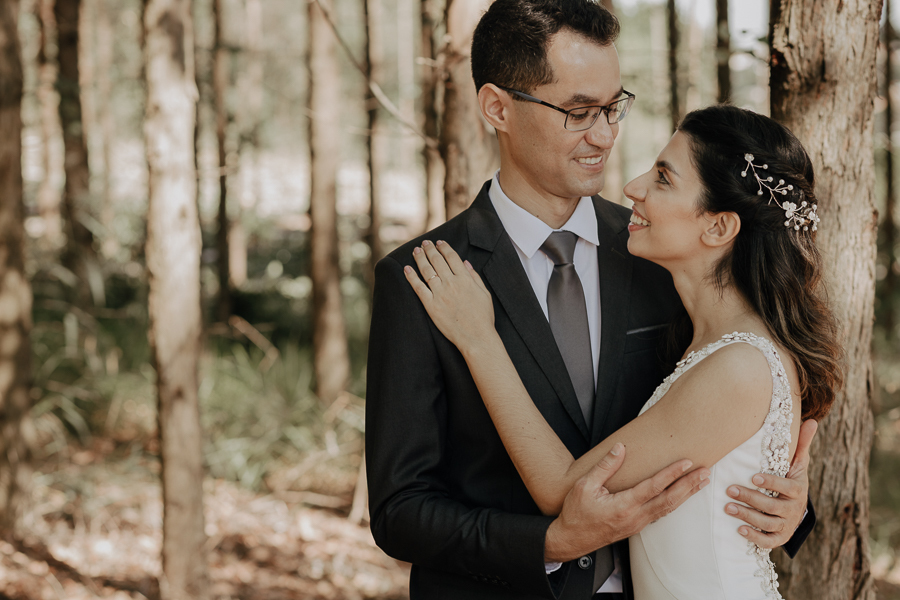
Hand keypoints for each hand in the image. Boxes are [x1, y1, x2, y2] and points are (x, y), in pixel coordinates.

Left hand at [404, 240, 494, 350]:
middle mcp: (451, 283)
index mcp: (465, 279)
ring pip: (426, 270)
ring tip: (416, 251)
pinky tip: (406, 269)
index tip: (439, 242)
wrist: (476, 337)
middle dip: (430, 249)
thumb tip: (465, 263)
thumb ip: (474, 276)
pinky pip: (418, 288)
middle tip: (424, 243)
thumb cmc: (483, 317)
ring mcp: (440, 294)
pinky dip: (411, 277)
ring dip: (420, 258)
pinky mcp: (431, 306)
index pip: (452, 257)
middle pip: (437, 260)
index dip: (444, 247)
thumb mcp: (484, 293)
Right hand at [544, 444, 709, 561]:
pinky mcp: (636, 526)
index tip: (687, 463)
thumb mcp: (585, 485)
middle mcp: (635, 517)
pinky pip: (660, 513)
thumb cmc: (576, 513)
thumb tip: (620, 448)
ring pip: (668, 508)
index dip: (672, 474)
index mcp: (623, 505)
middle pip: (669, 500)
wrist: (571, 538)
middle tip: (705, 472)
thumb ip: (605, 466)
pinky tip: (681, 496)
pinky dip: (675, 503)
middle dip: (689, 485)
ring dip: (686, 494)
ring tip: (701, 482)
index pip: (654, 487)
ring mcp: (637, 524)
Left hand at [724, 419, 816, 547]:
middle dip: (751, 498)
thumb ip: (801, 444)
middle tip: (730, 490)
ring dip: (747, 516)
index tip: (754, 477)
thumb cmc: (791, 479)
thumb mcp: (798, 463)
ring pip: (768, 523)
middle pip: (773, 506)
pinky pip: (768, 541)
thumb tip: (811, 420)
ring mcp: (786, 525)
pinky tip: (739, 529)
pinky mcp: (779, 537)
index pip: (786, 488)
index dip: (772, 483)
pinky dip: (754, 537)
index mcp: (798, 490)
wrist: (796, 507)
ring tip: (728, 507)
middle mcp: (794, 509)